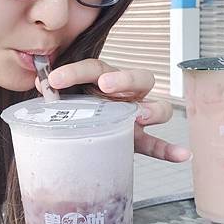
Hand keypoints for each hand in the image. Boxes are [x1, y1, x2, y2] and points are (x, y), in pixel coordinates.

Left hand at [38, 58, 190, 162]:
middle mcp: (125, 93)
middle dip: (123, 79)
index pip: (94, 68)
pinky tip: (183, 155)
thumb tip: (40, 84)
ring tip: (139, 116)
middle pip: (138, 78)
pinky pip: (157, 143)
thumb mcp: (63, 98)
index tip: (56, 80)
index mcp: (103, 78)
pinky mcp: (138, 138)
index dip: (75, 71)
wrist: (84, 127)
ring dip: (151, 110)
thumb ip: (54, 92)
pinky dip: (170, 150)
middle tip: (106, 85)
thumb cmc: (76, 106)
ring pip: (157, 106)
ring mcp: (136, 115)